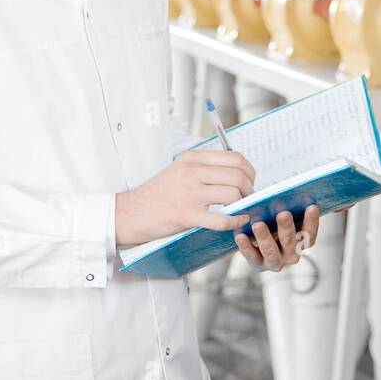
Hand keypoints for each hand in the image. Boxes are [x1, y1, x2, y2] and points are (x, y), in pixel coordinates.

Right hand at [115, 150, 255, 246]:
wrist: (130, 212)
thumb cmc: (157, 193)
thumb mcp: (179, 169)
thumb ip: (204, 167)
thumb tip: (236, 173)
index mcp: (192, 158)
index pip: (234, 158)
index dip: (249, 171)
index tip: (249, 181)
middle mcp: (192, 171)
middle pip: (238, 175)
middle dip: (250, 188)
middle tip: (248, 198)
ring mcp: (189, 193)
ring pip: (233, 194)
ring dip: (244, 204)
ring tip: (242, 210)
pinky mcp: (187, 215)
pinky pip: (222, 219)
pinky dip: (236, 221)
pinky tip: (238, 221)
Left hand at [234, 205, 320, 271]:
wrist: (256, 243)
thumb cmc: (274, 222)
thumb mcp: (284, 214)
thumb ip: (290, 204)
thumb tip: (292, 184)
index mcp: (302, 242)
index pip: (311, 234)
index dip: (312, 221)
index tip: (312, 206)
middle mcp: (291, 254)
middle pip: (291, 242)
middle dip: (286, 227)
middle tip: (283, 214)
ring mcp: (275, 262)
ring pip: (271, 251)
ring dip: (265, 237)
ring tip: (258, 224)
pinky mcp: (258, 265)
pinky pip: (252, 256)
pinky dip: (246, 246)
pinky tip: (240, 235)